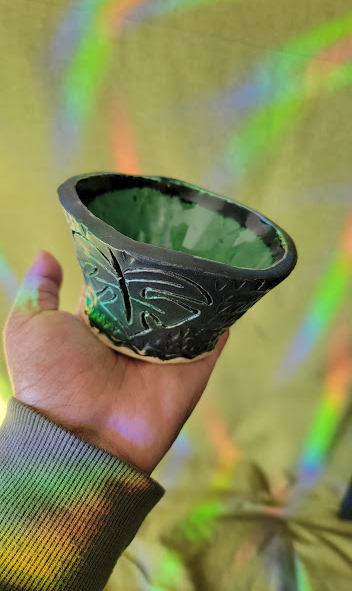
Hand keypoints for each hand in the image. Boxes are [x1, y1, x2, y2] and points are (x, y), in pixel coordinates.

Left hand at [3, 251, 228, 474]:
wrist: (83, 436)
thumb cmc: (51, 379)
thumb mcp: (29, 327)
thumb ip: (38, 291)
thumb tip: (45, 255)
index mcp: (99, 323)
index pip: (119, 282)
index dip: (127, 256)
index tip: (141, 225)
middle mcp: (134, 334)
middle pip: (157, 292)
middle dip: (167, 266)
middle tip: (183, 231)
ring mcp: (165, 351)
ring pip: (187, 311)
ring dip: (197, 286)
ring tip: (212, 249)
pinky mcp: (191, 368)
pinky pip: (212, 337)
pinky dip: (222, 315)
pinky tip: (230, 286)